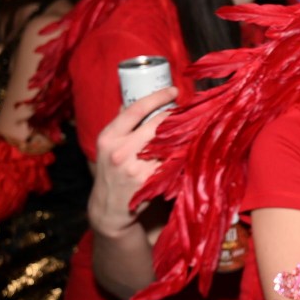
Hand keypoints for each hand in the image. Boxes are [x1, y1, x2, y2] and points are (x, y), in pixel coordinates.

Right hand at [88, 86, 176, 238]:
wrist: (110, 208)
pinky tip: (190, 146)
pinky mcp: (151, 181)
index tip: (173, 90)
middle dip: (176, 114)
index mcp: (108, 137)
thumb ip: (121, 124)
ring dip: (183, 132)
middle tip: (188, 110)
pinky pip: (173, 160)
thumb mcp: (107, 145)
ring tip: (192, 125)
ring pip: (169, 142)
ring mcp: (136, 167)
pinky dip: (183, 151)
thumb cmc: (111, 171)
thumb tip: (134, 97)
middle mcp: (121, 151)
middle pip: (157, 123)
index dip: (157, 96)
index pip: (136, 109)